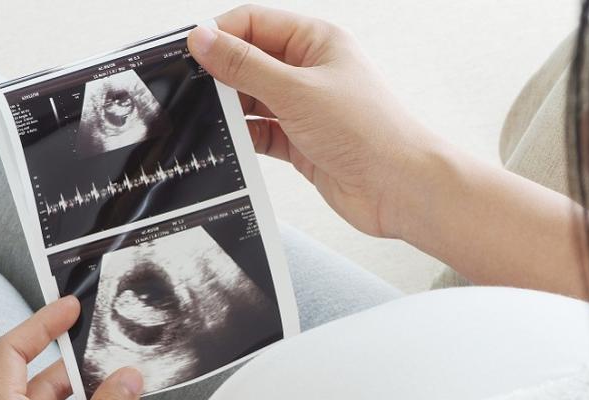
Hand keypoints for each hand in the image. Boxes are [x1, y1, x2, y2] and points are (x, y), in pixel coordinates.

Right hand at [188, 5, 439, 237]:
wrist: (400, 188)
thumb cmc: (368, 131)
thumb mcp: (296, 90)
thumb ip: (245, 66)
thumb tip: (203, 40)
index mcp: (316, 42)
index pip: (255, 23)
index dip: (220, 34)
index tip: (189, 52)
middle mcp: (310, 72)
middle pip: (250, 61)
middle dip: (221, 74)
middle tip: (188, 89)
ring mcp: (305, 109)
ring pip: (253, 99)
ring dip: (230, 108)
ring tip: (204, 117)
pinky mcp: (301, 143)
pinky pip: (260, 132)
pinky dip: (243, 136)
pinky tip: (225, 142)